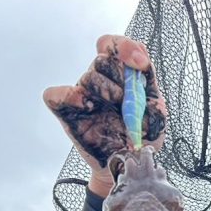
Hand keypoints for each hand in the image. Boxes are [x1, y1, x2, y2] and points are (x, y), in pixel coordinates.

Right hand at [44, 35, 166, 196]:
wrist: (132, 166)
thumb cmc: (144, 137)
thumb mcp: (157, 110)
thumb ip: (150, 83)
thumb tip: (141, 64)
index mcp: (120, 75)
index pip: (113, 44)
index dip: (124, 47)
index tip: (140, 65)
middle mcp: (100, 82)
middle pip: (101, 59)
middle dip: (119, 77)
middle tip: (129, 101)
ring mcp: (83, 97)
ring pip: (87, 76)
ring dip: (105, 91)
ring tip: (117, 112)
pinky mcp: (68, 114)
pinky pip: (53, 95)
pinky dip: (67, 95)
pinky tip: (87, 106)